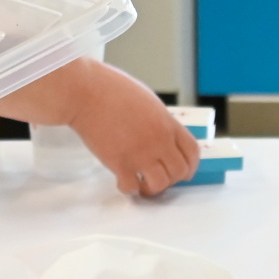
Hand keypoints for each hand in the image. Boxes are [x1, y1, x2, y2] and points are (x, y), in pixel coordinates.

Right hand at [66, 62, 201, 197]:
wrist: (86, 92)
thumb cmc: (111, 89)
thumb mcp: (147, 101)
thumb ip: (159, 121)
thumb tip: (161, 136)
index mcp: (167, 123)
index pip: (192, 152)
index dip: (190, 166)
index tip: (184, 172)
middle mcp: (159, 140)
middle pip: (179, 171)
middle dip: (172, 179)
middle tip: (159, 178)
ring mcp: (140, 153)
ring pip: (160, 184)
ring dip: (153, 188)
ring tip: (142, 184)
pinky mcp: (119, 163)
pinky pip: (132, 187)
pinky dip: (129, 188)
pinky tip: (122, 180)